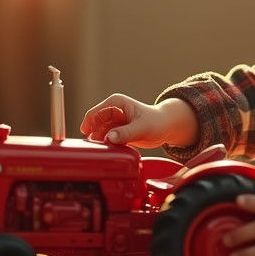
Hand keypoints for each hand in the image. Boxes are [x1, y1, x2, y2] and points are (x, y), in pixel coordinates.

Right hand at [79, 95, 197, 147]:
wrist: (166, 127)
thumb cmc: (156, 122)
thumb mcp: (142, 127)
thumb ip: (126, 133)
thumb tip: (109, 138)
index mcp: (115, 103)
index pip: (94, 113)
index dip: (88, 125)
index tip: (88, 138)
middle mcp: (112, 111)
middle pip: (94, 125)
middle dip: (94, 137)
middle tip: (99, 149)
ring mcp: (114, 123)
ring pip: (99, 134)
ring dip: (100, 143)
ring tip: (107, 151)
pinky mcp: (117, 133)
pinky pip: (106, 140)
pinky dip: (107, 146)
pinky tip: (111, 152)